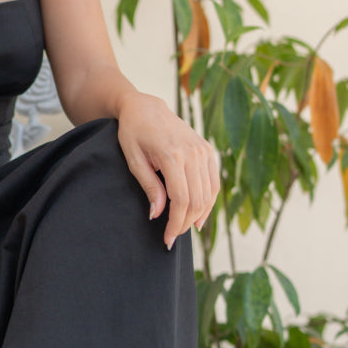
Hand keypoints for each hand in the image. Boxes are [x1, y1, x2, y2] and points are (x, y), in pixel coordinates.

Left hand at [116, 91, 219, 248]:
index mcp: (173, 155)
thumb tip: (157, 214)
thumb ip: (149, 187)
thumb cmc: (133, 133)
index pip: (181, 200)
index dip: (175, 224)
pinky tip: (199, 216)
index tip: (167, 239)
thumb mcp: (134, 160)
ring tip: (183, 229)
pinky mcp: (207, 151)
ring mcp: (203, 151)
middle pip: (197, 200)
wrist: (146, 108)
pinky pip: (213, 183)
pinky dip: (208, 202)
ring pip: (208, 194)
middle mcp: (193, 153)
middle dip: (185, 223)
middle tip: (172, 237)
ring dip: (198, 216)